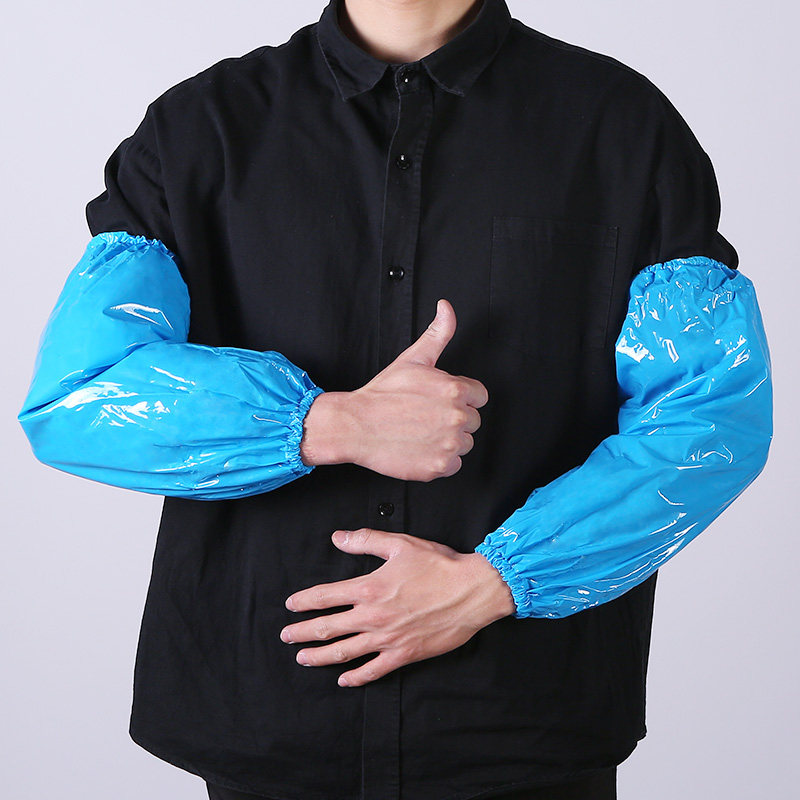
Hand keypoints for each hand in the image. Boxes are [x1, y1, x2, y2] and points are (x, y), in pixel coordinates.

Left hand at [279, 527, 515, 686]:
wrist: (471, 590)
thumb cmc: (438, 564)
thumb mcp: (400, 544)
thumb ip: (365, 540)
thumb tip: (338, 538)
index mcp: (369, 587)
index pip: (325, 596)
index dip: (304, 601)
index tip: (291, 605)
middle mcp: (372, 616)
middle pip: (327, 627)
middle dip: (302, 632)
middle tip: (286, 636)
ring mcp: (387, 638)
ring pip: (344, 652)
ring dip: (319, 656)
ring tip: (302, 658)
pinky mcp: (404, 654)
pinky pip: (374, 670)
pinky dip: (356, 677)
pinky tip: (344, 680)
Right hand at [302, 298, 487, 479]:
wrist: (355, 425)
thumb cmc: (382, 394)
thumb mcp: (413, 358)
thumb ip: (438, 333)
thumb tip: (446, 308)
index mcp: (455, 390)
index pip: (479, 397)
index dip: (459, 398)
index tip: (438, 401)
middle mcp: (457, 418)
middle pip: (473, 422)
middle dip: (453, 419)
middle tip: (425, 417)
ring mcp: (449, 444)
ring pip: (464, 444)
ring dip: (447, 440)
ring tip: (420, 432)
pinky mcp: (440, 466)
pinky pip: (453, 465)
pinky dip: (439, 460)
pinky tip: (419, 447)